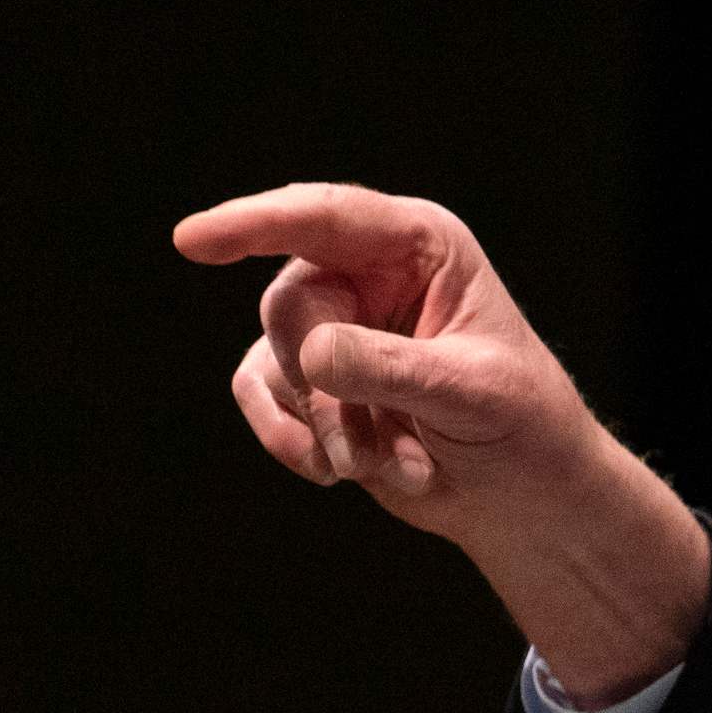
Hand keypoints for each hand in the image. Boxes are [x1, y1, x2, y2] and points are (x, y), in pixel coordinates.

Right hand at [175, 181, 710, 703]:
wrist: (521, 495)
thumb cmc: (520, 425)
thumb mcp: (468, 392)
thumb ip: (389, 369)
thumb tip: (309, 356)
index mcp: (418, 245)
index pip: (321, 217)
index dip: (252, 224)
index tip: (190, 240)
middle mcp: (369, 271)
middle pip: (289, 306)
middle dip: (324, 389)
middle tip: (373, 445)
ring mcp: (335, 323)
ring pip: (275, 362)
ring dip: (326, 428)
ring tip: (388, 460)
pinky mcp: (313, 377)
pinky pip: (260, 396)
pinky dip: (295, 442)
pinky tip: (343, 471)